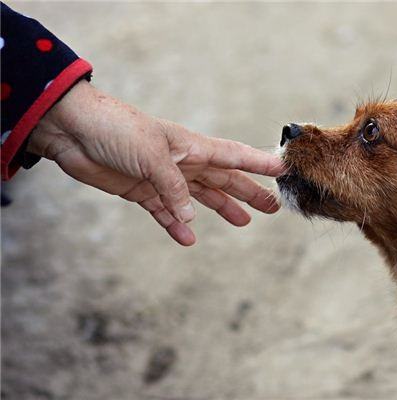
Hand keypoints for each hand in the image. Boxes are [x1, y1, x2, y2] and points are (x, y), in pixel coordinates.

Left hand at [28, 80, 282, 245]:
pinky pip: (165, 212)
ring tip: (243, 222)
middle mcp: (182, 162)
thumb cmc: (116, 129)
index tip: (283, 169)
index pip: (234, 155)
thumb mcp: (152, 156)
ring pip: (200, 197)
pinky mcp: (140, 191)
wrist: (72, 130)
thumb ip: (174, 188)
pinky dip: (177, 225)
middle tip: (272, 206)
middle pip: (223, 179)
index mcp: (191, 146)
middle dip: (249, 192)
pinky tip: (188, 238)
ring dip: (222, 208)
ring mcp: (162, 177)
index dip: (259, 163)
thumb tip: (191, 217)